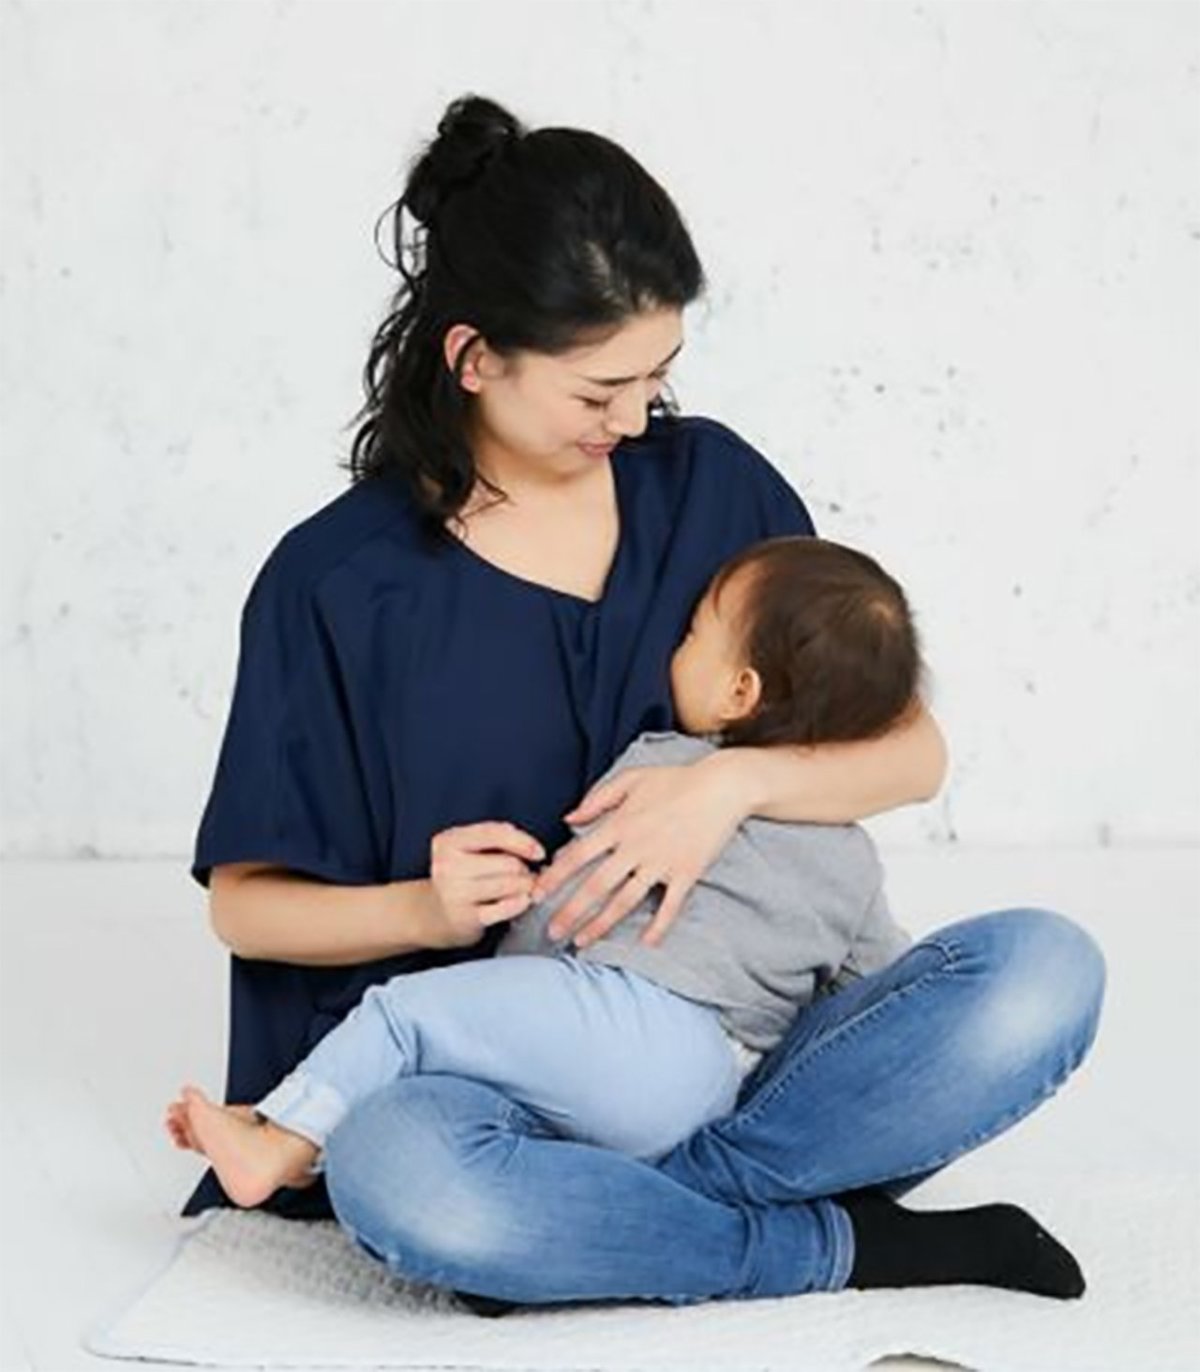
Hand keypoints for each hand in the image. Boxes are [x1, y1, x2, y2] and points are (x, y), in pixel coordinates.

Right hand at [427, 821, 545, 948]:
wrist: (435, 914)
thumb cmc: (461, 876)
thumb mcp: (467, 848)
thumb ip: (494, 836)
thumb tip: (527, 844)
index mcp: (448, 841)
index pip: (494, 833)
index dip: (523, 841)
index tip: (539, 852)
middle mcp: (447, 866)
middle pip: (507, 863)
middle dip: (524, 869)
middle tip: (524, 875)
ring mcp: (454, 893)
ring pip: (509, 884)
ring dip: (524, 886)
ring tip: (523, 888)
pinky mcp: (464, 918)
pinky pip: (504, 908)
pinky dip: (519, 903)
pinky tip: (521, 901)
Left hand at [533, 757, 745, 947]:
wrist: (722, 786)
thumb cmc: (676, 780)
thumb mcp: (632, 779)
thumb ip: (597, 798)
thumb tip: (568, 817)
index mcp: (619, 824)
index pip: (578, 855)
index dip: (555, 877)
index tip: (536, 894)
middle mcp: (636, 847)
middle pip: (596, 886)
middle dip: (570, 912)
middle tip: (552, 932)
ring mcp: (662, 863)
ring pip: (625, 901)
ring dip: (601, 925)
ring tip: (582, 941)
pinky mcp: (686, 873)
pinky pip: (670, 906)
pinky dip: (658, 927)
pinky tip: (645, 944)